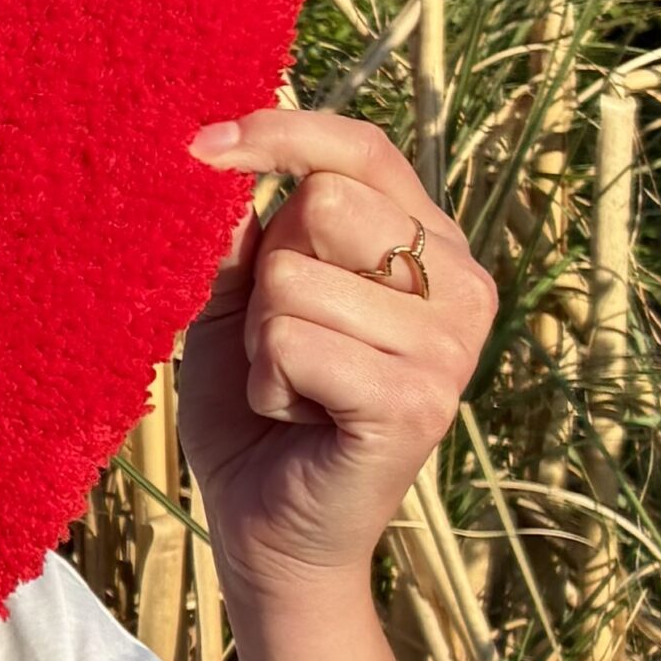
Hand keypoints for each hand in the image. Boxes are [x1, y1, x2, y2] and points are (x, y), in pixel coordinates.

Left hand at [177, 111, 495, 606]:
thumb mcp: (237, 294)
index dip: (280, 132)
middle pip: (324, 200)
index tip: (200, 145)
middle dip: (269, 268)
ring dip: (262, 335)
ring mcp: (450, 345)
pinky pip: (293, 342)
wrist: (266, 528)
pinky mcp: (419, 402)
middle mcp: (460, 283)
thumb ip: (240, 224)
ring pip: (294, 276)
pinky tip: (298, 417)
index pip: (361, 147)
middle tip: (283, 337)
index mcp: (427, 241)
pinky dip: (268, 381)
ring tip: (293, 384)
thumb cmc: (256, 402)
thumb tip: (215, 153)